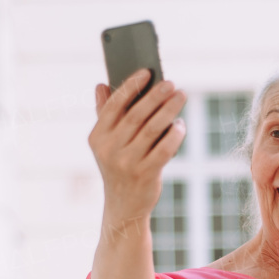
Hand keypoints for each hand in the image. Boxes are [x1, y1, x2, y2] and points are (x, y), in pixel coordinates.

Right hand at [88, 70, 186, 227]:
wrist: (124, 206)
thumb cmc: (118, 167)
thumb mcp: (106, 143)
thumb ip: (104, 114)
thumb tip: (101, 85)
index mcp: (97, 137)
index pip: (113, 106)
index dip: (130, 87)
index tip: (146, 72)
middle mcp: (109, 150)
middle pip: (136, 115)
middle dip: (155, 96)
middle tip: (171, 83)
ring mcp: (127, 163)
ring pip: (152, 129)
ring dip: (169, 110)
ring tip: (180, 96)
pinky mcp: (145, 174)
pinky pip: (164, 149)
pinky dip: (174, 135)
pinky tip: (181, 125)